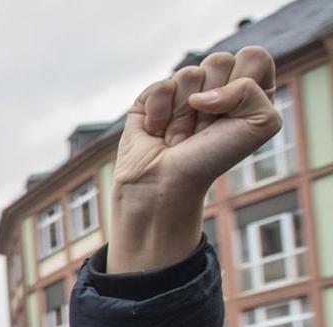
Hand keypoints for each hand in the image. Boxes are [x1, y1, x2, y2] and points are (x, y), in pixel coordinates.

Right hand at [111, 48, 278, 271]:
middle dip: (213, 102)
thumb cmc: (214, 159)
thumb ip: (252, 91)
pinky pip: (161, 85)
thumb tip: (201, 94)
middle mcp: (216, 85)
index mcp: (248, 88)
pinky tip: (158, 131)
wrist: (166, 183)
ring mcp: (183, 89)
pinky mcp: (153, 95)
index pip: (254, 56)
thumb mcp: (260, 124)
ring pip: (189, 73)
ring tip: (181, 136)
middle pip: (220, 59)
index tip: (235, 116)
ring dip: (184, 114)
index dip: (244, 82)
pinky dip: (160, 113)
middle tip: (206, 129)